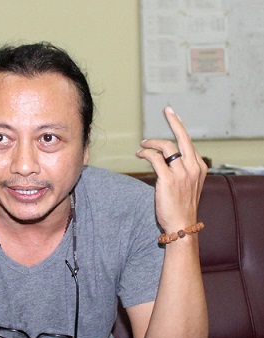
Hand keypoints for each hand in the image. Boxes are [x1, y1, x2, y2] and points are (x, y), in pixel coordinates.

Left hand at [136, 107, 207, 233]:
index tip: (174, 120)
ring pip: (166, 146)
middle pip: (183, 137)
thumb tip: (168, 161)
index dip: (179, 131)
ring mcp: (181, 173)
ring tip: (142, 145)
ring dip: (151, 143)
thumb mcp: (189, 187)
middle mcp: (192, 167)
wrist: (182, 225)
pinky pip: (155, 159)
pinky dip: (146, 153)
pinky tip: (140, 154)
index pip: (188, 144)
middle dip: (174, 121)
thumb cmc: (182, 208)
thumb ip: (183, 172)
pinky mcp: (167, 179)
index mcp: (200, 168)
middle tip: (167, 110)